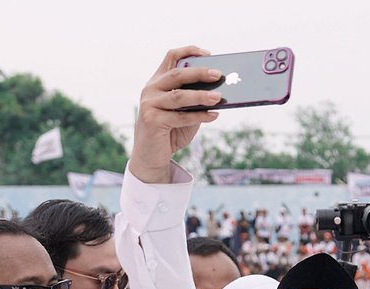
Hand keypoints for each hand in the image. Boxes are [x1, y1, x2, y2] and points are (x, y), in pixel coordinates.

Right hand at [130, 47, 221, 183]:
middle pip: (177, 74)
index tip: (208, 54)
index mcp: (158, 82)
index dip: (189, 51)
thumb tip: (220, 94)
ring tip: (219, 97)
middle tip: (219, 75)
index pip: (171, 57)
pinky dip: (199, 116)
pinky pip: (180, 116)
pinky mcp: (152, 120)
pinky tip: (214, 116)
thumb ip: (196, 102)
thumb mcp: (185, 113)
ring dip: (200, 96)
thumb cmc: (171, 131)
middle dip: (199, 73)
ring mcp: (149, 104)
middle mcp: (151, 89)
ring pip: (179, 96)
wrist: (152, 156)